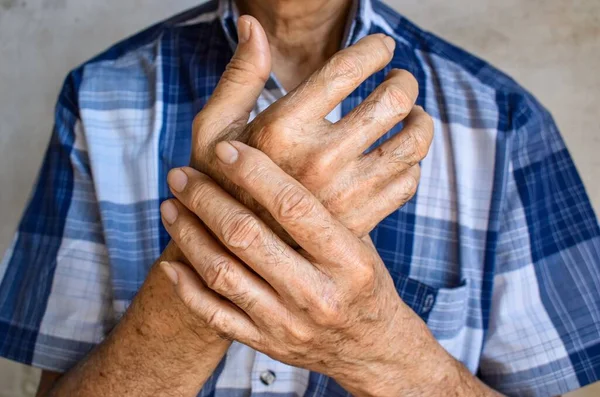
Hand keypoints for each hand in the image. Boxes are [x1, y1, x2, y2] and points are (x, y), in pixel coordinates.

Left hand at [159, 141, 465, 396]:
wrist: (371, 347)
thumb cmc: (364, 283)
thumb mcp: (361, 243)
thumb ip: (324, 209)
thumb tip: (273, 155)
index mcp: (348, 261)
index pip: (294, 207)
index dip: (254, 173)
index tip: (224, 149)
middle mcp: (317, 294)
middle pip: (246, 237)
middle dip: (206, 199)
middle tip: (181, 175)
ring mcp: (289, 324)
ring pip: (223, 274)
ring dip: (189, 235)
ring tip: (171, 206)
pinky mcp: (268, 344)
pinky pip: (215, 315)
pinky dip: (187, 287)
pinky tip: (172, 261)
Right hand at [190, 15, 431, 242]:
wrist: (233, 253)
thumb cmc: (222, 182)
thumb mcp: (214, 127)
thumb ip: (240, 76)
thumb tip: (252, 24)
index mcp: (281, 128)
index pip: (347, 69)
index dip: (375, 49)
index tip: (384, 47)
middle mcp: (317, 159)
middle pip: (392, 101)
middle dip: (404, 81)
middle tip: (400, 80)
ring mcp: (343, 194)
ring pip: (412, 143)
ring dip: (420, 121)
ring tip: (411, 116)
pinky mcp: (360, 221)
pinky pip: (408, 182)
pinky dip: (411, 163)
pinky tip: (397, 156)